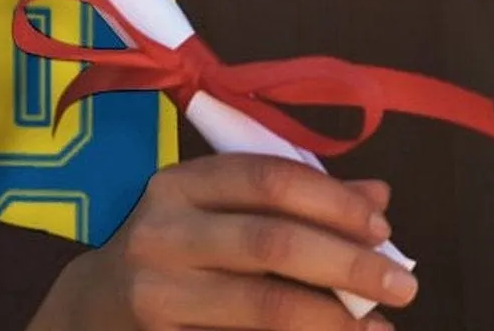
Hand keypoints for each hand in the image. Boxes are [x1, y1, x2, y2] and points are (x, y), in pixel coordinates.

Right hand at [27, 155, 414, 329]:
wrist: (89, 312)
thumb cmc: (174, 247)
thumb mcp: (219, 209)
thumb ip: (292, 198)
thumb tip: (379, 196)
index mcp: (181, 182)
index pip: (269, 178)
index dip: (332, 200)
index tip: (383, 226)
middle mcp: (163, 231)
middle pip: (272, 242)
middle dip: (347, 263)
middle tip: (403, 285)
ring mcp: (156, 292)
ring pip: (262, 306)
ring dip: (332, 319)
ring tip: (378, 328)